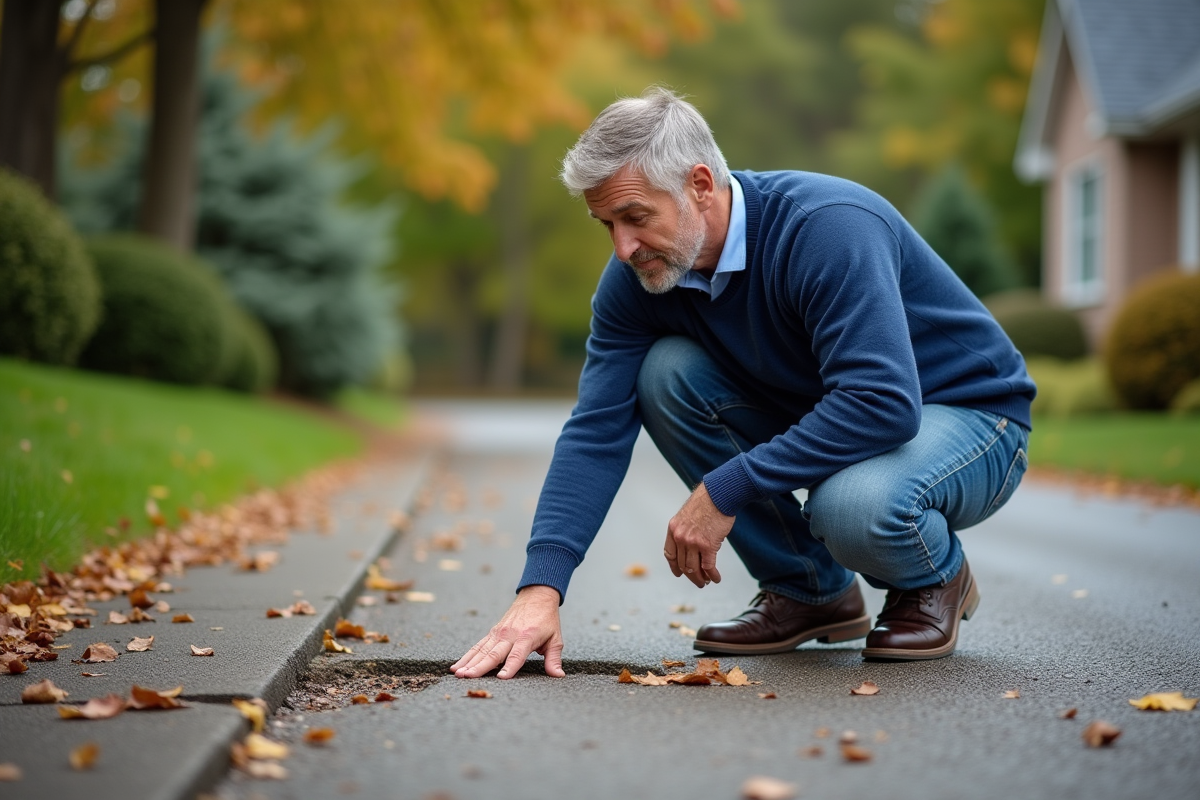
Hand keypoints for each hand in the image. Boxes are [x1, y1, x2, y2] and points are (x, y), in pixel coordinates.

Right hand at [450, 585, 564, 678]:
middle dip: (480, 666)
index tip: (502, 678)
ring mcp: (499, 633)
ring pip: (481, 650)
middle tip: (467, 677)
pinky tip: (456, 666)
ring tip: (457, 673)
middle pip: (493, 653)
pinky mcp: (493, 632)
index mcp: (527, 637)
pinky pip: (478, 646)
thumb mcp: (555, 638)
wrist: (536, 595)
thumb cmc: (547, 619)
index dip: (510, 667)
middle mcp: (510, 635)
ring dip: (468, 662)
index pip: (517, 655)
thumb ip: (554, 658)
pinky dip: (467, 656)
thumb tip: (558, 676)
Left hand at [664, 482, 732, 588]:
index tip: (679, 573)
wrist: (718, 495)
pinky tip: (716, 578)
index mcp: (673, 529)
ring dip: (700, 579)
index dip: (674, 566)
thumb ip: (687, 531)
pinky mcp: (707, 546)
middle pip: (682, 564)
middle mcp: (680, 537)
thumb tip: (693, 547)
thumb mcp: (688, 515)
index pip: (670, 554)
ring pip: (694, 569)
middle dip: (690, 576)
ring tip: (706, 582)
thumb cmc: (707, 502)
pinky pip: (708, 567)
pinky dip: (712, 575)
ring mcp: (693, 542)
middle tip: (698, 582)